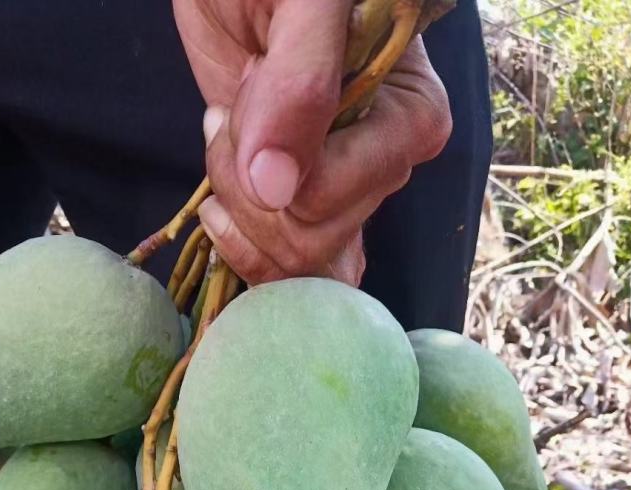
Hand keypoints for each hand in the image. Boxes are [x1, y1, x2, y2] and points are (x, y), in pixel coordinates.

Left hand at [173, 0, 451, 284]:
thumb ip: (299, 84)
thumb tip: (276, 190)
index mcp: (410, 114)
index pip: (342, 192)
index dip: (278, 154)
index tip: (254, 76)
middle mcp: (386, 163)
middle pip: (316, 239)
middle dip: (249, 185)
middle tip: (230, 112)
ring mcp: (344, 193)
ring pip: (294, 262)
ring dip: (238, 208)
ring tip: (227, 136)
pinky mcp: (303, 209)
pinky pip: (283, 273)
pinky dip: (240, 247)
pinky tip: (220, 203)